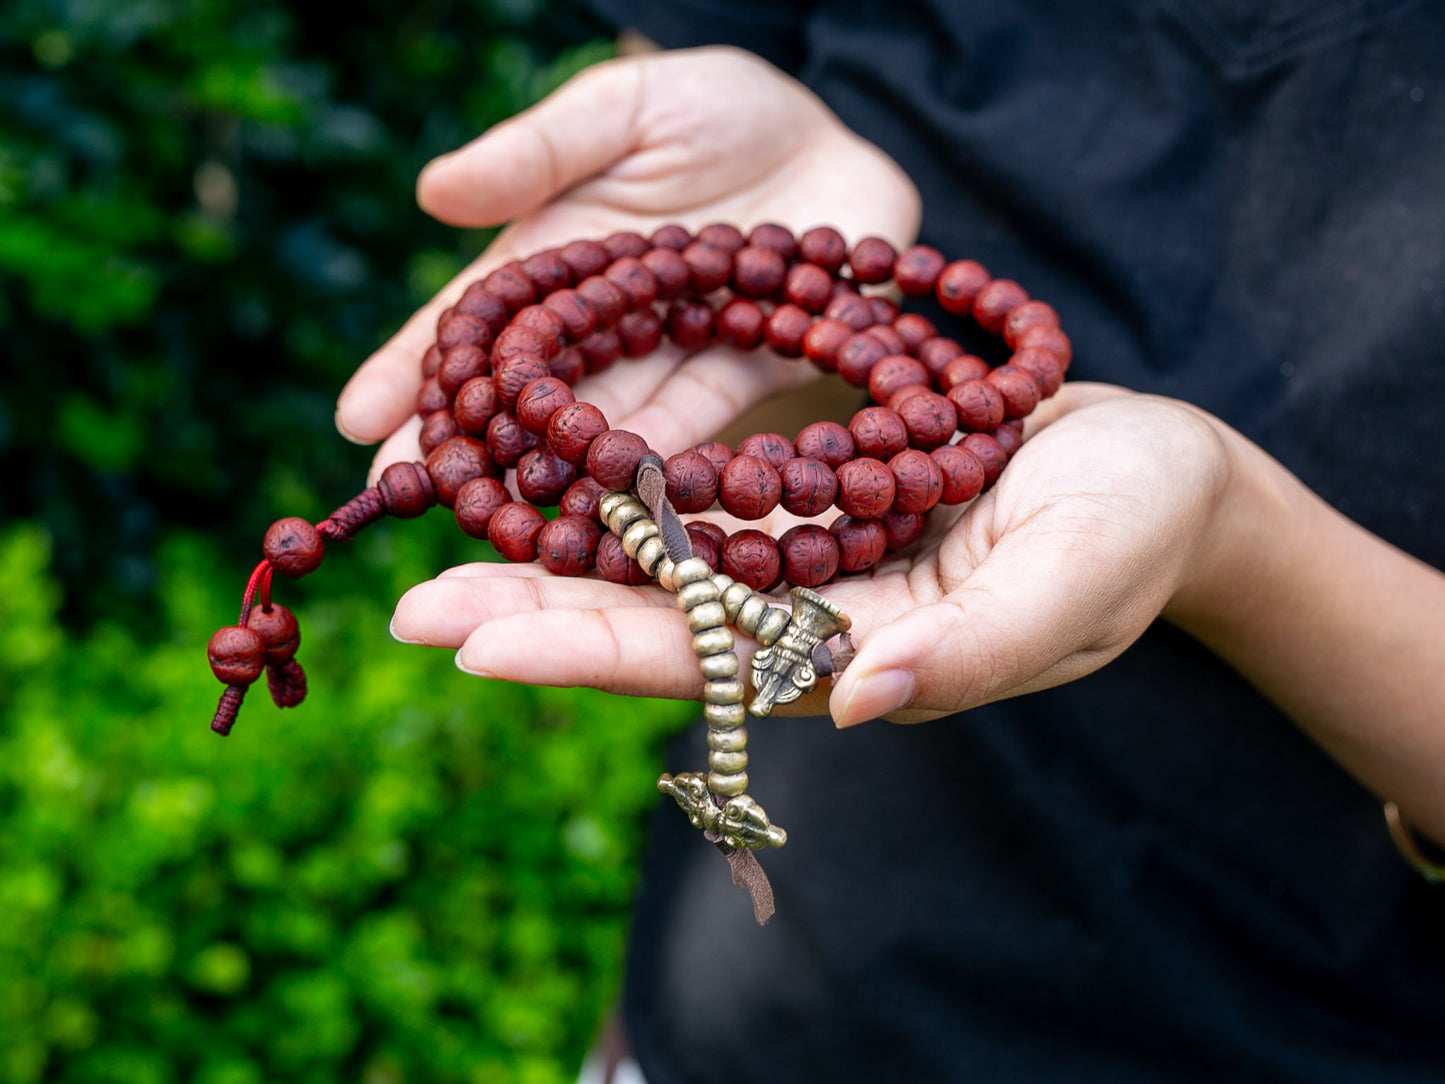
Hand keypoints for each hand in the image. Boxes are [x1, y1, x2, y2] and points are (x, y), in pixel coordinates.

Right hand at [335, 45, 919, 475]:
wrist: (838, 126)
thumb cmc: (718, 104)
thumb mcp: (622, 108)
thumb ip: (540, 151)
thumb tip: (433, 192)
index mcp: (560, 258)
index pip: (474, 322)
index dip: (414, 368)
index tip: (358, 418)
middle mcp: (609, 324)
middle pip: (527, 391)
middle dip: (469, 446)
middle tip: (410, 495)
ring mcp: (675, 353)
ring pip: (607, 418)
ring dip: (562, 470)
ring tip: (512, 518)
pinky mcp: (753, 369)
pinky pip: (705, 413)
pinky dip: (669, 448)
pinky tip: (629, 488)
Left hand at [388, 384, 1234, 725]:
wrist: (1159, 466)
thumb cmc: (1133, 529)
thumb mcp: (1073, 584)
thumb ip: (974, 650)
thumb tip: (860, 703)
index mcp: (865, 652)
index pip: (710, 667)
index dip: (595, 657)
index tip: (479, 651)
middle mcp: (817, 610)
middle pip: (660, 619)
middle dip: (539, 614)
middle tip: (412, 610)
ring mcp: (812, 546)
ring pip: (667, 551)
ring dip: (561, 543)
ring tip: (447, 532)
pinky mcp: (819, 481)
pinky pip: (708, 485)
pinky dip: (629, 477)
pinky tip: (552, 459)